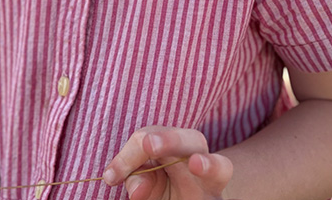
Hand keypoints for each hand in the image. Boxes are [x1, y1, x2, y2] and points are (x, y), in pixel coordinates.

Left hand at [102, 126, 234, 199]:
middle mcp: (200, 160)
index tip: (110, 178)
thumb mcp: (147, 185)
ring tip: (195, 164)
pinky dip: (211, 179)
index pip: (151, 137)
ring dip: (208, 165)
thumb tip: (136, 187)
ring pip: (221, 167)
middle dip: (170, 140)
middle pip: (192, 139)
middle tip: (149, 144)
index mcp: (176, 146)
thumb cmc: (166, 189)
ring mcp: (215, 185)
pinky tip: (200, 173)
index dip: (128, 155)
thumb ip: (138, 179)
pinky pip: (220, 198)